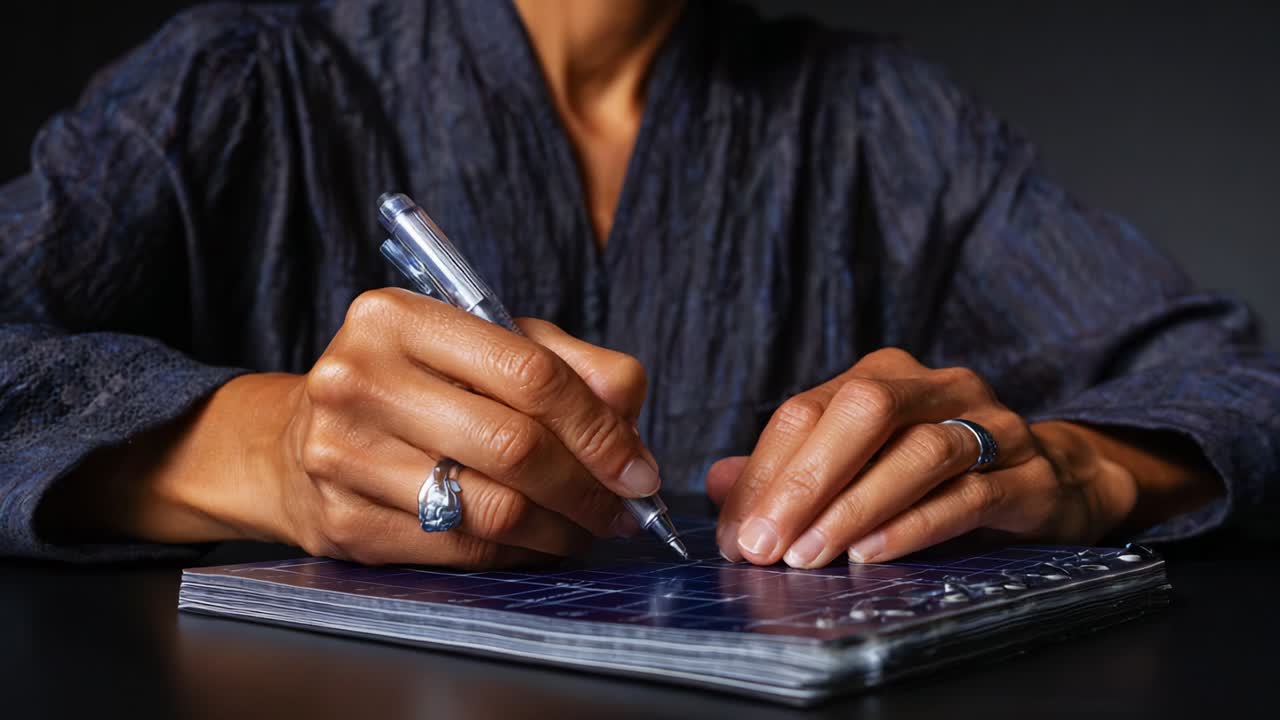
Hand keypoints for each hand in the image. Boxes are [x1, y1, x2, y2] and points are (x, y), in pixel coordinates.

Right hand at [268, 288, 660, 566]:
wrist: (294, 442)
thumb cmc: (411, 386)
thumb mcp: (484, 346)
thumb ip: (568, 364)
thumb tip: (629, 409)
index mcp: (397, 317)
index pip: (530, 373)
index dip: (599, 428)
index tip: (637, 468)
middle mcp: (358, 378)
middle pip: (514, 446)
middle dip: (588, 487)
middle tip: (622, 508)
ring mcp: (342, 454)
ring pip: (492, 508)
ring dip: (560, 528)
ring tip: (587, 527)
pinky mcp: (343, 521)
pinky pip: (460, 549)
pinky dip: (517, 553)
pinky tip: (537, 543)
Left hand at [707, 347, 1141, 567]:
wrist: (1050, 481)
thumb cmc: (936, 476)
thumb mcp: (858, 465)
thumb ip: (788, 471)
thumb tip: (719, 485)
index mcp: (881, 377)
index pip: (807, 410)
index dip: (765, 472)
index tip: (736, 534)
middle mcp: (936, 387)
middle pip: (862, 411)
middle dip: (804, 480)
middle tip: (763, 546)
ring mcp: (990, 424)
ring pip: (917, 451)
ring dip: (854, 506)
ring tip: (810, 555)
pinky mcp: (1027, 474)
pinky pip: (967, 494)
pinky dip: (914, 524)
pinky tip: (872, 553)